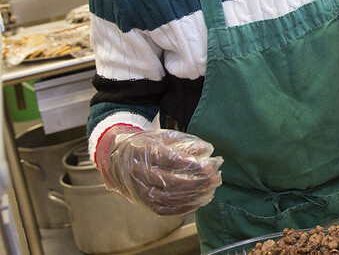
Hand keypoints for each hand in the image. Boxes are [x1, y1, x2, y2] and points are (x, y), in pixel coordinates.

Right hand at [95, 126, 222, 214]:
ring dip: (192, 196)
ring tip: (209, 190)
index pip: (171, 161)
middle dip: (196, 182)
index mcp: (146, 152)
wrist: (117, 157)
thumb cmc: (145, 145)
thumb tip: (206, 150)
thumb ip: (185, 144)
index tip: (209, 166)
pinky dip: (180, 208)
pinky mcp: (142, 200)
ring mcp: (140, 188)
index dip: (192, 165)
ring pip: (167, 197)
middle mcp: (140, 172)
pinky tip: (196, 202)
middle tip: (215, 179)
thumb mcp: (163, 138)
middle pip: (171, 181)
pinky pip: (161, 209)